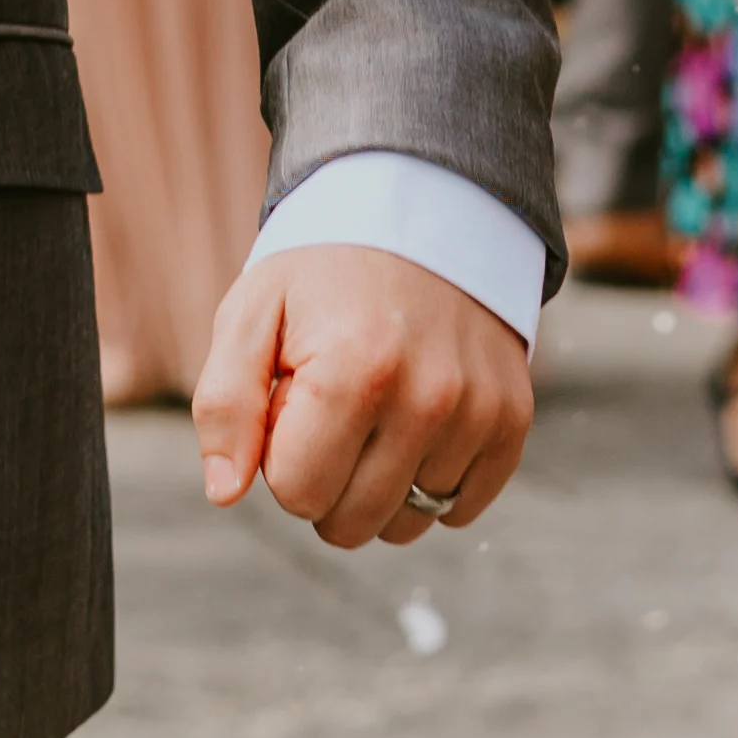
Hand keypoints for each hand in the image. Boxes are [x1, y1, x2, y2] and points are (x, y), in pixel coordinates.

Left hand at [191, 242, 532, 551]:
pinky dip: (429, 483)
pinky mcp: (512, 421)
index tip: (292, 400)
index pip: (298, 493)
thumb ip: (226, 405)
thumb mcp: (251, 315)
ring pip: (407, 522)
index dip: (280, 456)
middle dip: (323, 479)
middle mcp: (428, 399)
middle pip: (352, 522)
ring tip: (373, 410)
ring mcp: (478, 413)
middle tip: (328, 409)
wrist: (419, 216)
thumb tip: (224, 493)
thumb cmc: (320, 275)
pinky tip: (413, 426)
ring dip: (377, 483)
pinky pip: (460, 508)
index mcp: (352, 373)